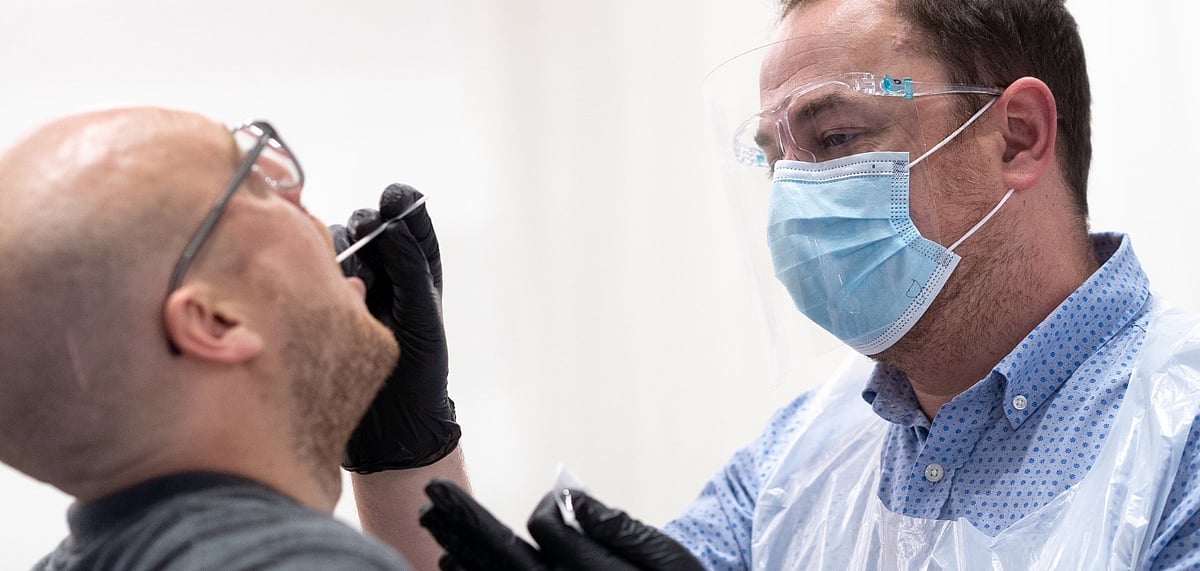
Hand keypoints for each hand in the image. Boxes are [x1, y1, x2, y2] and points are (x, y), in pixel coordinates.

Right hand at [331, 183, 460, 471]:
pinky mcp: (321, 306)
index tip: (393, 198)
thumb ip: (409, 268)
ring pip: (334, 248)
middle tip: (368, 242)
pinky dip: (315, 273)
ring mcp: (350, 289)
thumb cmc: (419, 373)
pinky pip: (312, 275)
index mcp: (416, 272)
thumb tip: (393, 226)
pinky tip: (323, 289)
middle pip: (364, 229)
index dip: (399, 205)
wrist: (390, 428)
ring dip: (340, 254)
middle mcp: (383, 275)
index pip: (408, 222)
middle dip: (365, 229)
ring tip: (354, 282)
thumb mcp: (422, 316)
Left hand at [419, 480, 704, 570]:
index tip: (561, 499)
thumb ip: (617, 529)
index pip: (549, 527)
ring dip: (459, 546)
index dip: (552, 505)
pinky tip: (450, 561)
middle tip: (434, 490)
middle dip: (467, 520)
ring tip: (432, 518)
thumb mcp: (664, 557)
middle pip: (502, 555)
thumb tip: (572, 499)